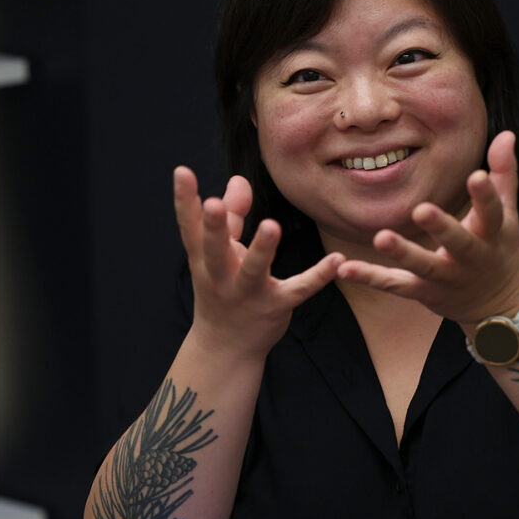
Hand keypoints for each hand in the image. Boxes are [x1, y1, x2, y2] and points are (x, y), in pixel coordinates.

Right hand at [173, 167, 341, 358]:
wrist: (226, 347)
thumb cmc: (223, 289)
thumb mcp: (220, 254)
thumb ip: (232, 217)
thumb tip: (239, 179)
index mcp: (204, 260)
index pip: (191, 227)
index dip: (184, 200)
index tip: (182, 171)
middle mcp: (221, 277)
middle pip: (215, 250)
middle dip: (214, 228)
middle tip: (214, 203)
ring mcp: (248, 294)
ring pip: (254, 271)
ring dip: (262, 250)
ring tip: (272, 225)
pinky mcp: (276, 306)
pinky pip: (298, 290)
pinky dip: (318, 276)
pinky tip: (336, 260)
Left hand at [336, 131, 518, 324]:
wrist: (498, 307)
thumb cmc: (498, 249)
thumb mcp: (507, 214)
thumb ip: (503, 174)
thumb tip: (506, 133)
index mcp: (492, 234)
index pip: (491, 212)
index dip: (485, 195)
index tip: (476, 175)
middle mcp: (471, 258)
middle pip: (458, 243)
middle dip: (442, 228)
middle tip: (421, 210)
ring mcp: (447, 277)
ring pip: (424, 267)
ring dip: (403, 253)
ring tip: (381, 238)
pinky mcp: (424, 293)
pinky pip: (395, 285)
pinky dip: (370, 277)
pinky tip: (345, 268)